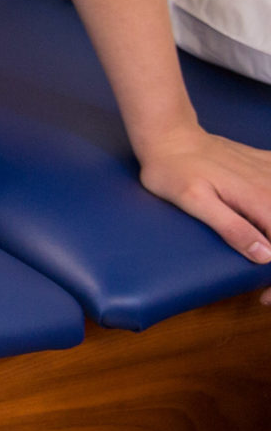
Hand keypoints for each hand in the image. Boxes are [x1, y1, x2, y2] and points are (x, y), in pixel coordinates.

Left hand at [137, 126, 270, 301]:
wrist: (170, 135)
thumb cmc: (173, 170)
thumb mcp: (194, 201)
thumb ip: (231, 227)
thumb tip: (265, 256)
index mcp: (261, 200)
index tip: (264, 295)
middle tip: (263, 288)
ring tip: (262, 259)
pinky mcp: (270, 167)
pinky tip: (263, 228)